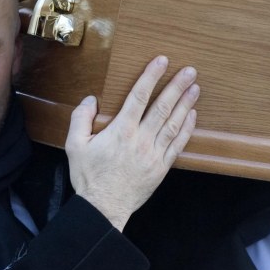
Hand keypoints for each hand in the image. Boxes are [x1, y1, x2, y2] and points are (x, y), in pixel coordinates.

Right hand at [65, 56, 198, 230]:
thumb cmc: (88, 176)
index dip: (151, 76)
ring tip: (195, 87)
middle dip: (177, 86)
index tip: (161, 61)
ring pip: (174, 124)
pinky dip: (187, 128)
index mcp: (120, 131)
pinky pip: (178, 144)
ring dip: (186, 104)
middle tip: (189, 70)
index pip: (139, 97)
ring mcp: (154, 154)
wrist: (103, 208)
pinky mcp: (162, 167)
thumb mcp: (74, 145)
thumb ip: (80, 118)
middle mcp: (141, 140)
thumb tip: (91, 99)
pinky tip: (192, 115)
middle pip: (162, 107)